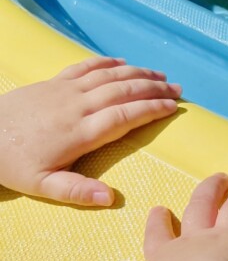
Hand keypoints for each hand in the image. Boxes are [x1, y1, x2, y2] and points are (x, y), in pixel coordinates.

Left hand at [0, 57, 180, 205]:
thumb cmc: (11, 164)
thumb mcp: (42, 186)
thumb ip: (76, 191)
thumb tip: (109, 198)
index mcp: (80, 133)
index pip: (124, 116)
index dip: (151, 109)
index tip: (172, 108)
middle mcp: (77, 107)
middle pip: (123, 91)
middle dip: (153, 89)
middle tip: (178, 90)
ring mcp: (65, 90)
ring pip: (109, 76)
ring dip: (138, 73)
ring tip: (161, 75)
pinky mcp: (53, 82)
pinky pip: (85, 66)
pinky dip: (107, 62)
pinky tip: (123, 63)